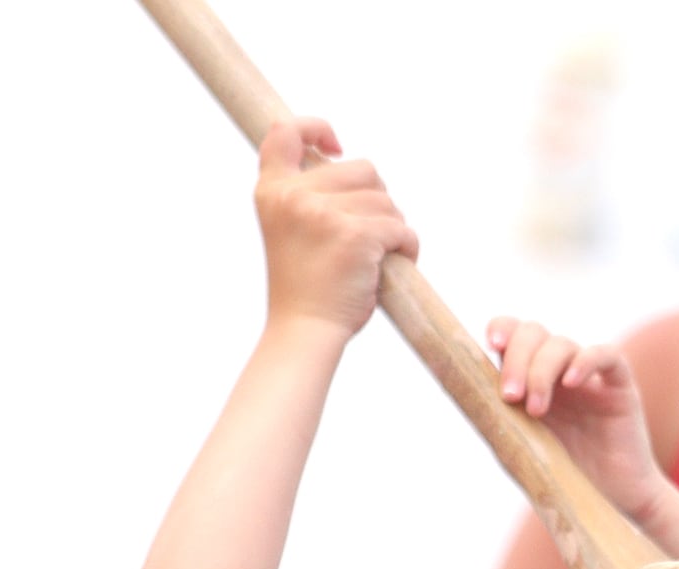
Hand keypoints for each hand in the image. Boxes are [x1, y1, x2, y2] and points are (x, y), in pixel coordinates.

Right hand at [254, 119, 418, 339]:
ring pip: (386, 200)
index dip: (316, 128)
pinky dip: (406, 246)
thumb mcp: (288, 229)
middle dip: (376, 200)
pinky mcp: (355, 235)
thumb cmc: (305, 287)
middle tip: (368, 235)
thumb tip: (344, 164)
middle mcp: (294, 196)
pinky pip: (400, 227)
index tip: (337, 146)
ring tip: (376, 257)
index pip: (284, 133)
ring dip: (392, 227)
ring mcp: (323, 214)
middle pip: (361, 169)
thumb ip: (306, 196)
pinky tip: (395, 263)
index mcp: (272, 191)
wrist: (304, 332)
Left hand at [486, 318, 668, 529]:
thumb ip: (498, 420)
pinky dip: (585, 361)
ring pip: (562, 345)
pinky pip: (606, 355)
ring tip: (536, 411)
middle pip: (534, 333)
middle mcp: (559, 370)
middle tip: (510, 397)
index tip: (491, 344)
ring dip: (542, 372)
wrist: (611, 502)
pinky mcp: (620, 386)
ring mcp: (590, 376)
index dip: (502, 329)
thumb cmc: (564, 479)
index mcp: (531, 379)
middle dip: (517, 359)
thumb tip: (464, 393)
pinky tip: (571, 382)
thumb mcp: (521, 449)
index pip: (514, 334)